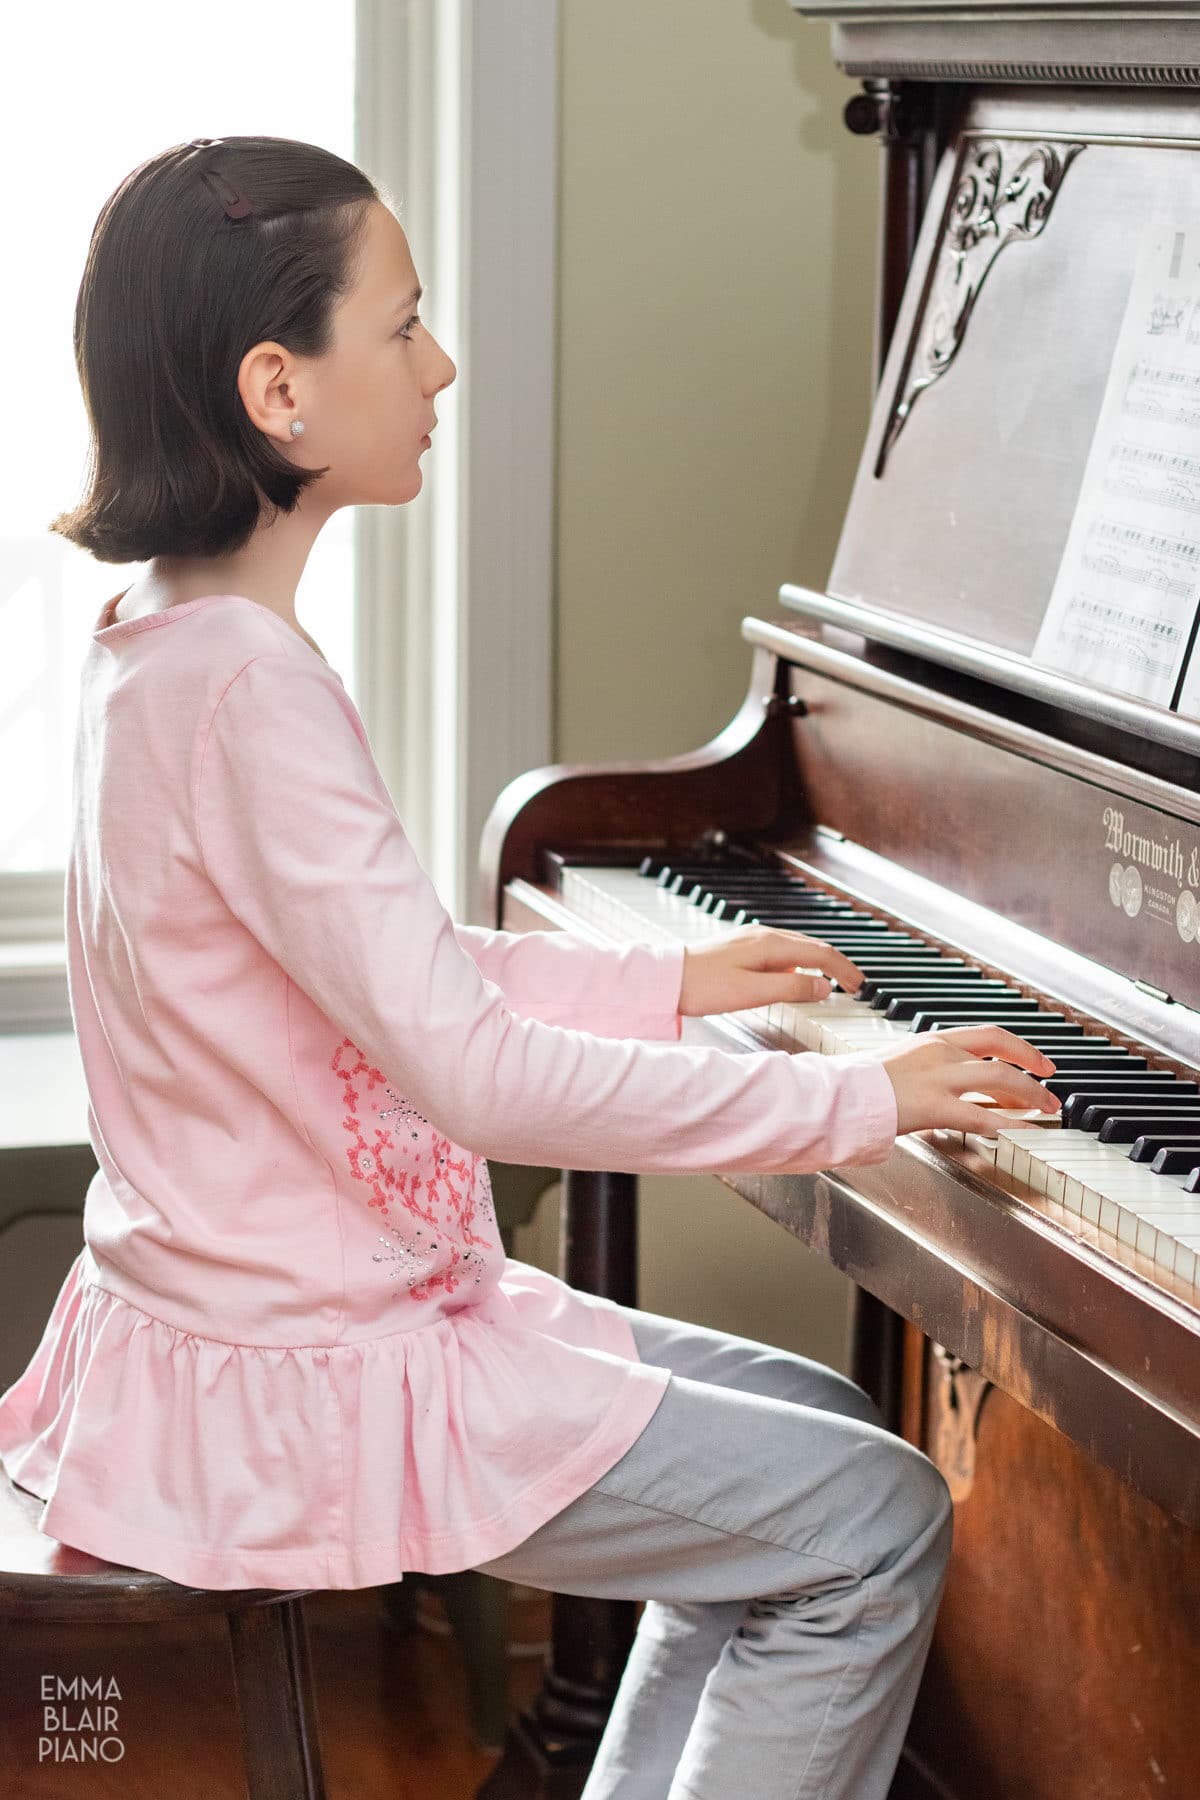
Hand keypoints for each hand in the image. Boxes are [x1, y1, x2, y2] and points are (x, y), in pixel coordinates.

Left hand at [679, 925, 864, 1017]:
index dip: (844, 970)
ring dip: (818, 964)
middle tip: (853, 984)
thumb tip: (824, 989)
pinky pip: (780, 953)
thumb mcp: (752, 993)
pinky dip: (798, 965)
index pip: (820, 954)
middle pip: (812, 947)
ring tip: (830, 983)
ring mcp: (752, 939)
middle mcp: (763, 935)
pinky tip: (794, 979)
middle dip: (836, 965)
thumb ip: (791, 990)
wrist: (665, 978)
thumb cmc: (702, 986)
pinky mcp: (742, 948)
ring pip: (797, 948)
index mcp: (770, 944)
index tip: (859, 985)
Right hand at [869, 1025, 1061, 1134]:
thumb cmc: (862, 1084)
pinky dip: (1008, 1123)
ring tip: (1045, 1110)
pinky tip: (1023, 1132)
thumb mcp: (902, 1063)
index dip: (1021, 1048)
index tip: (1039, 1062)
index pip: (989, 1035)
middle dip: (1034, 1071)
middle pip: (1002, 1054)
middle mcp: (940, 1053)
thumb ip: (931, 1069)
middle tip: (1051, 1090)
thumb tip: (954, 1085)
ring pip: (1000, 1078)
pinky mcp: (934, 1105)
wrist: (839, 1095)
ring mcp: (938, 1078)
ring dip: (1030, 1094)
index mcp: (933, 1040)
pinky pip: (982, 1114)